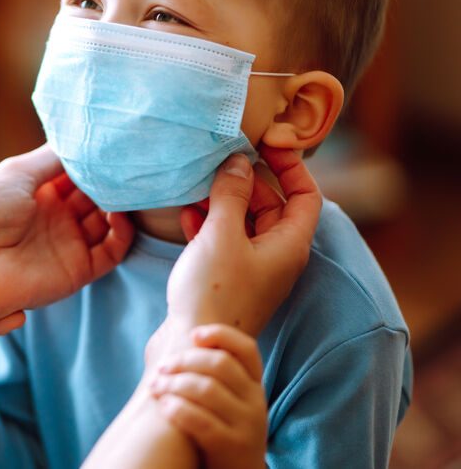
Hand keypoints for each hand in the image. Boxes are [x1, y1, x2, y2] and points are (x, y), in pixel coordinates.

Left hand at [0, 144, 134, 321]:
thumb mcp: (17, 172)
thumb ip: (53, 157)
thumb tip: (84, 140)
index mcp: (37, 192)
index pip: (75, 173)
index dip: (92, 160)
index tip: (112, 142)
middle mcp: (54, 217)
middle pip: (94, 194)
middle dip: (110, 179)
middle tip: (127, 161)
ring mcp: (67, 243)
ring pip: (107, 220)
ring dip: (120, 202)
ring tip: (129, 184)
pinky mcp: (78, 269)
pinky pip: (111, 251)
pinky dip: (122, 232)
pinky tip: (120, 213)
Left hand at [149, 324, 266, 468]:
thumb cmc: (223, 429)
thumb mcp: (229, 400)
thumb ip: (213, 375)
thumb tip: (181, 339)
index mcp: (254, 384)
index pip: (246, 349)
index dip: (221, 335)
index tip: (193, 335)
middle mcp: (256, 401)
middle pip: (220, 364)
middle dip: (184, 361)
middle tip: (160, 369)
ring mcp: (248, 425)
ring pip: (207, 390)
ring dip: (174, 384)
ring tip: (154, 388)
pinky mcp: (233, 447)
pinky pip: (202, 421)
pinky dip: (178, 410)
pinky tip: (164, 408)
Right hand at [150, 147, 320, 360]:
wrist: (193, 346)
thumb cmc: (214, 292)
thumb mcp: (222, 235)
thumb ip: (231, 195)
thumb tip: (240, 163)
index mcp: (288, 246)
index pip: (306, 197)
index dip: (292, 168)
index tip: (267, 145)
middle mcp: (276, 257)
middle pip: (273, 207)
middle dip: (249, 182)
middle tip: (222, 162)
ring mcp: (250, 270)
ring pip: (244, 224)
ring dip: (224, 202)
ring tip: (199, 183)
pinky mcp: (225, 280)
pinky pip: (224, 242)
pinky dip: (208, 224)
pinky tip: (186, 214)